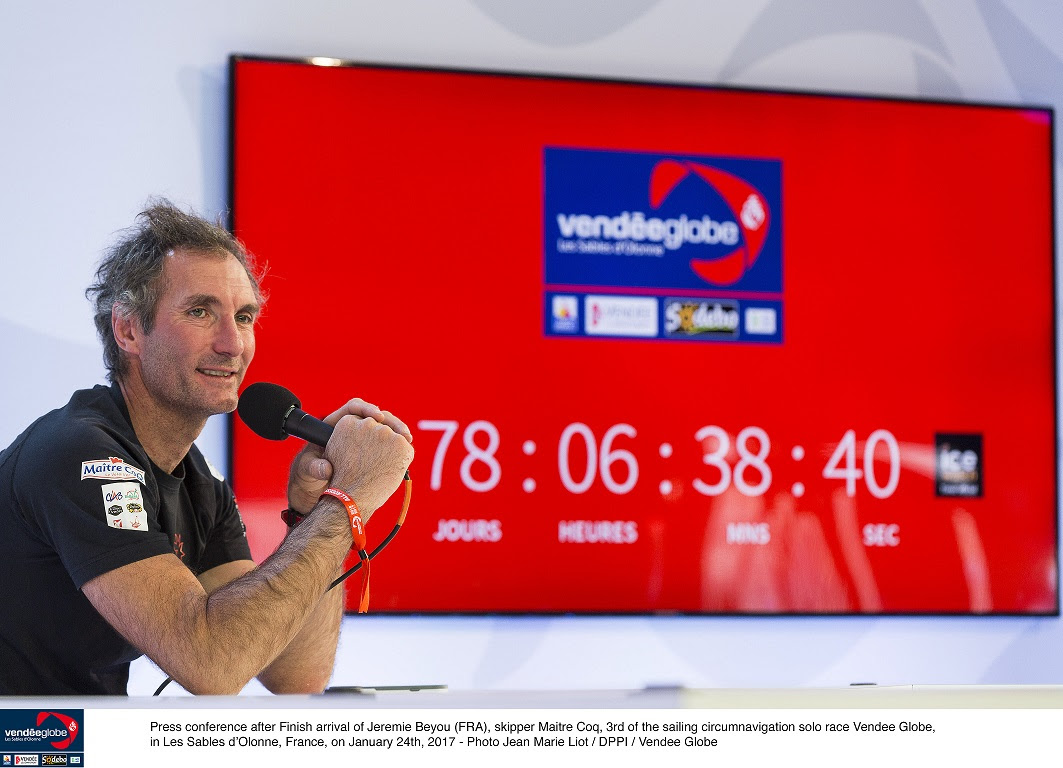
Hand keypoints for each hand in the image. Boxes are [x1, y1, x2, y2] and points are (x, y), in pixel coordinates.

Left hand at [287, 398, 412, 515]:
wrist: (317, 490)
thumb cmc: (308, 475)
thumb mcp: (307, 470)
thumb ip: (314, 467)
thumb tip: (325, 468)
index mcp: (336, 425)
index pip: (353, 408)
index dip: (367, 409)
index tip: (376, 417)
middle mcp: (354, 429)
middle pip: (375, 416)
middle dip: (390, 421)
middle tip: (400, 431)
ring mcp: (366, 441)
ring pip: (385, 429)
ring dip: (398, 432)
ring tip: (407, 440)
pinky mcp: (374, 452)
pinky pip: (388, 444)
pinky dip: (397, 446)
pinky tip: (405, 451)